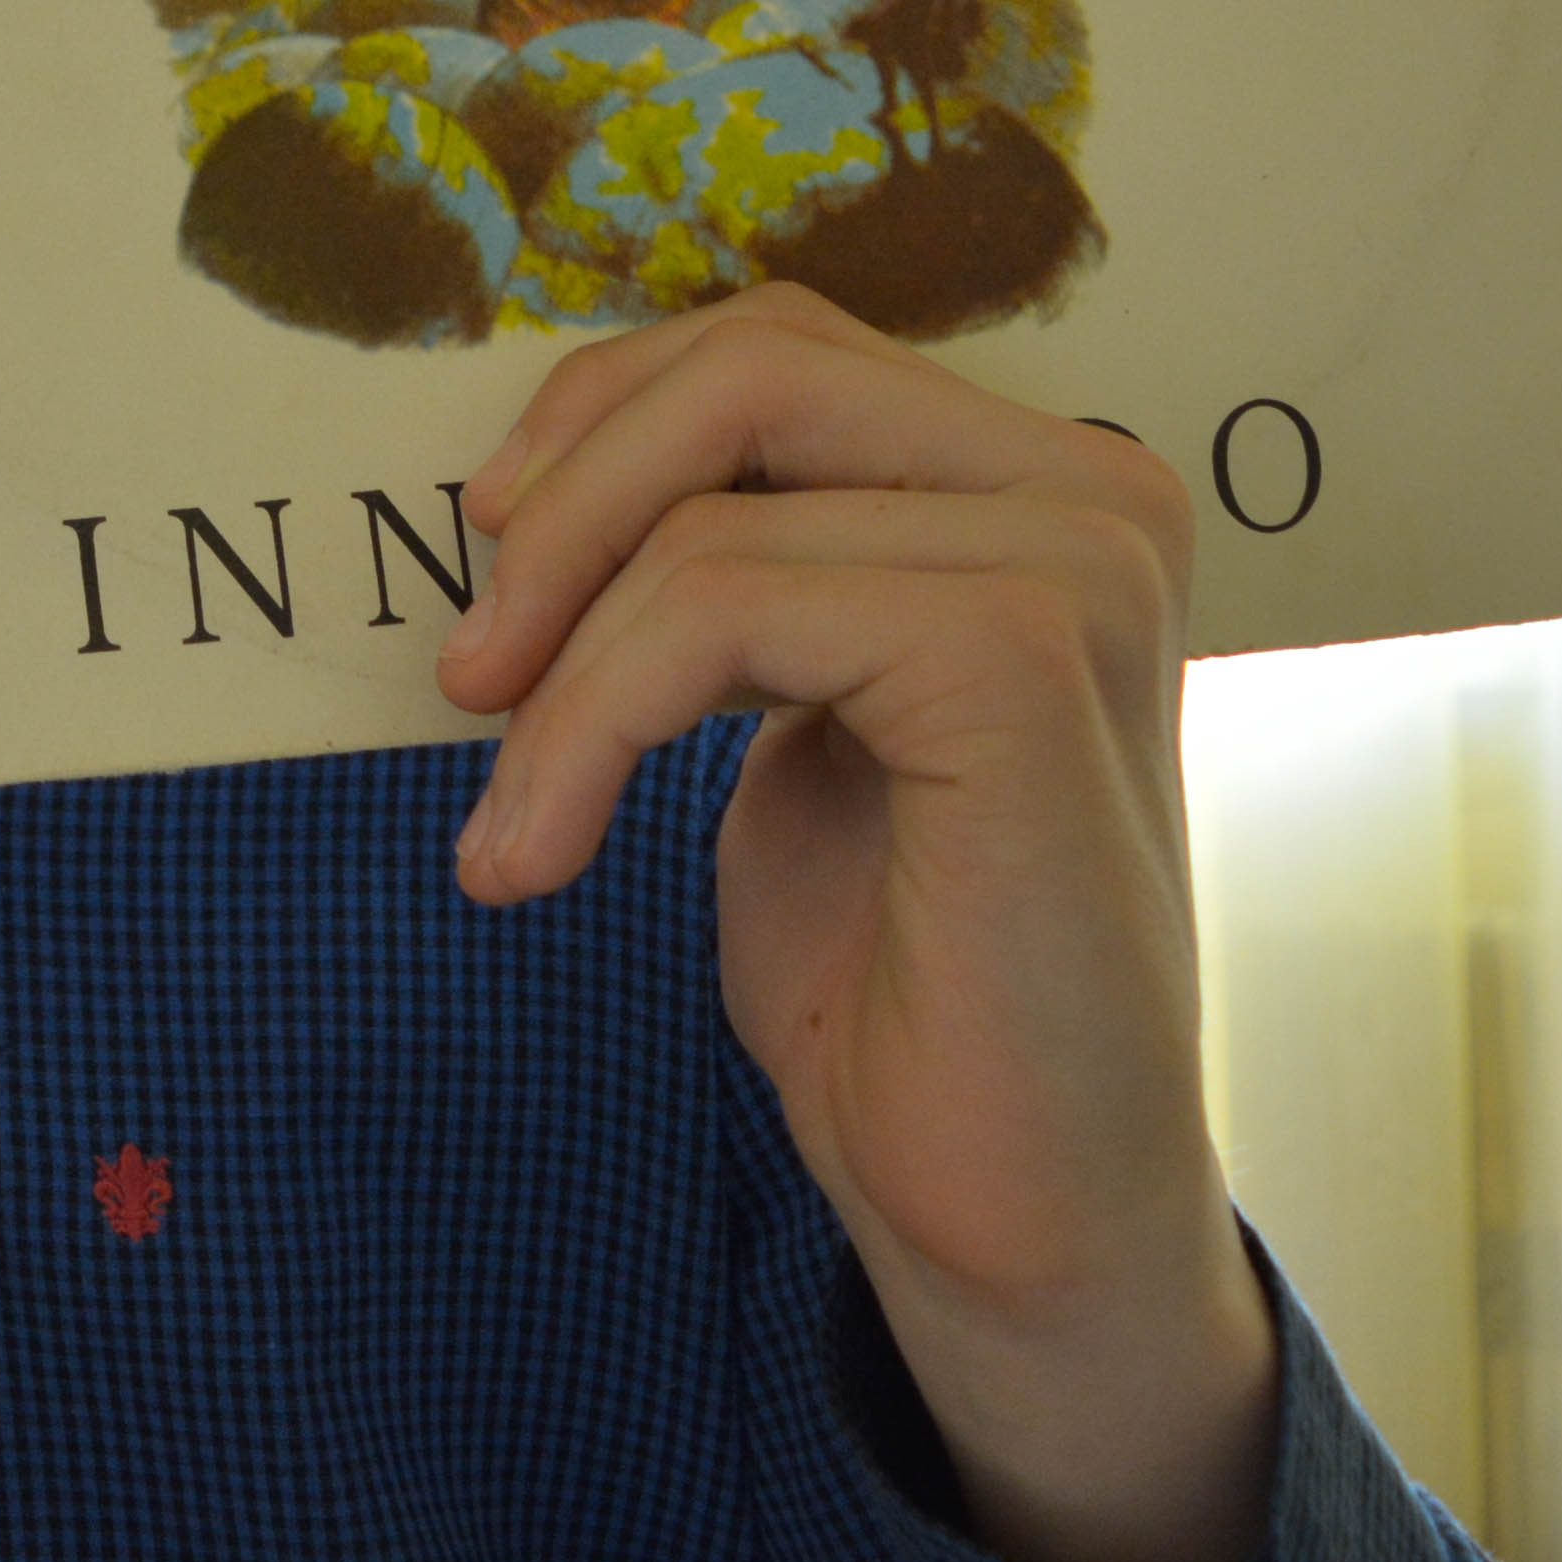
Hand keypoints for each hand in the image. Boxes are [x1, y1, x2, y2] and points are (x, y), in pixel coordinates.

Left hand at [436, 284, 1274, 1561]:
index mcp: (1044, 491)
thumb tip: (545, 467)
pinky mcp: (1023, 658)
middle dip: (564, 501)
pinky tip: (538, 855)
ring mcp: (1078, 568)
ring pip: (715, 506)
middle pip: (752, 368)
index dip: (601, 428)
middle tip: (466, 675)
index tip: (491, 566)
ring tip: (508, 815)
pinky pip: (722, 605)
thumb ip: (743, 564)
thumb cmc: (904, 981)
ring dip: (559, 658)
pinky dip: (588, 726)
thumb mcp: (798, 716)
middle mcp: (1095, 496)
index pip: (778, 349)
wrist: (1015, 1212)